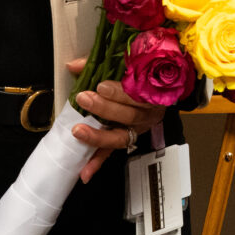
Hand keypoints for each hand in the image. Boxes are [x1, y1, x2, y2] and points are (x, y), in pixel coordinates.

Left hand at [64, 55, 161, 182]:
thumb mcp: (127, 63)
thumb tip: (73, 65)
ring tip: (79, 132)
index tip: (100, 86)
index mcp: (152, 92)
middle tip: (84, 99)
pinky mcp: (126, 140)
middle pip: (129, 115)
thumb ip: (101, 62)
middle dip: (105, 108)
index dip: (119, 92)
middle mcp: (147, 114)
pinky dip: (97, 162)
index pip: (138, 94)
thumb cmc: (141, 74)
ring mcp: (137, 129)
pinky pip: (112, 152)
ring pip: (120, 137)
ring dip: (98, 137)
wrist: (161, 90)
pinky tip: (85, 172)